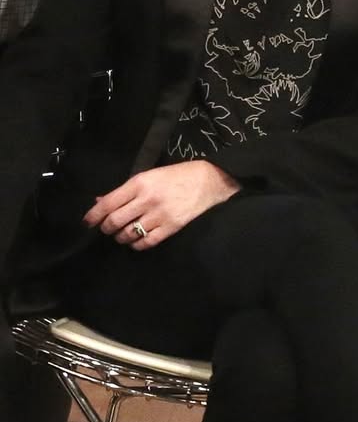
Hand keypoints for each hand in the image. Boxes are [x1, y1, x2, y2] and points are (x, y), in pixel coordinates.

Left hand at [84, 162, 240, 249]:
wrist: (206, 181)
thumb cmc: (174, 176)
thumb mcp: (148, 176)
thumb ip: (124, 191)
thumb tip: (100, 202)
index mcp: (139, 183)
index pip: (108, 203)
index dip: (94, 216)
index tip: (87, 222)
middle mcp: (147, 200)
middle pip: (115, 221)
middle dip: (106, 228)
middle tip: (106, 229)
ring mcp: (160, 215)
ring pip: (129, 234)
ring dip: (120, 237)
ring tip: (122, 234)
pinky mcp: (171, 227)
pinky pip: (147, 242)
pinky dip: (137, 245)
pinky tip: (136, 241)